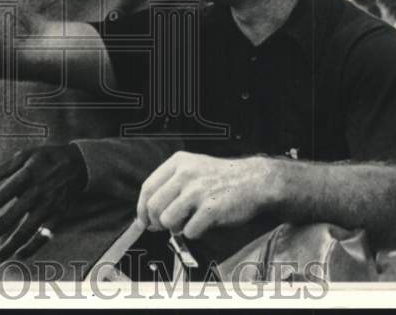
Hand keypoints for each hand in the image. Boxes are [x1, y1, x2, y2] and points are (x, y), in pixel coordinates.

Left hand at [0, 143, 86, 260]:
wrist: (79, 163)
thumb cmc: (47, 157)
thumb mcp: (25, 154)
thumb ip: (3, 168)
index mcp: (25, 176)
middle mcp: (36, 193)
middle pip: (9, 219)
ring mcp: (48, 206)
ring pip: (25, 232)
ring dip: (8, 246)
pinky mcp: (59, 215)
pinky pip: (44, 236)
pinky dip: (32, 248)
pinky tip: (20, 255)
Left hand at [137, 151, 277, 239]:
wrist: (254, 180)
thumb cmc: (221, 177)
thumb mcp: (193, 168)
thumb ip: (171, 185)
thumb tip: (147, 213)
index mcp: (178, 162)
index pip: (148, 187)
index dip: (141, 208)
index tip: (142, 220)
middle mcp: (186, 174)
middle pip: (154, 205)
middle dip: (155, 222)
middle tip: (163, 227)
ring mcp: (198, 191)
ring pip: (168, 220)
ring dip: (174, 228)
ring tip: (186, 223)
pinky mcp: (211, 208)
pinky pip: (189, 231)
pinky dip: (193, 233)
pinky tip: (202, 224)